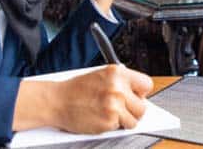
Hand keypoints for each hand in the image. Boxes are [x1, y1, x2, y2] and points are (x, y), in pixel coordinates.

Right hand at [13, 65, 153, 132]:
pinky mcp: (108, 121)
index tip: (136, 96)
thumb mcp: (101, 76)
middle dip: (134, 110)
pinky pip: (120, 128)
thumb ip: (120, 82)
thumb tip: (138, 94)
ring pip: (134, 120)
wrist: (56, 101)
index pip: (146, 84)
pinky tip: (100, 118)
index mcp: (117, 73)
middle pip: (143, 106)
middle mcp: (118, 88)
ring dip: (124, 120)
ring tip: (110, 114)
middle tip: (121, 108)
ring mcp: (114, 106)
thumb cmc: (76, 89)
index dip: (141, 92)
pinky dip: (112, 126)